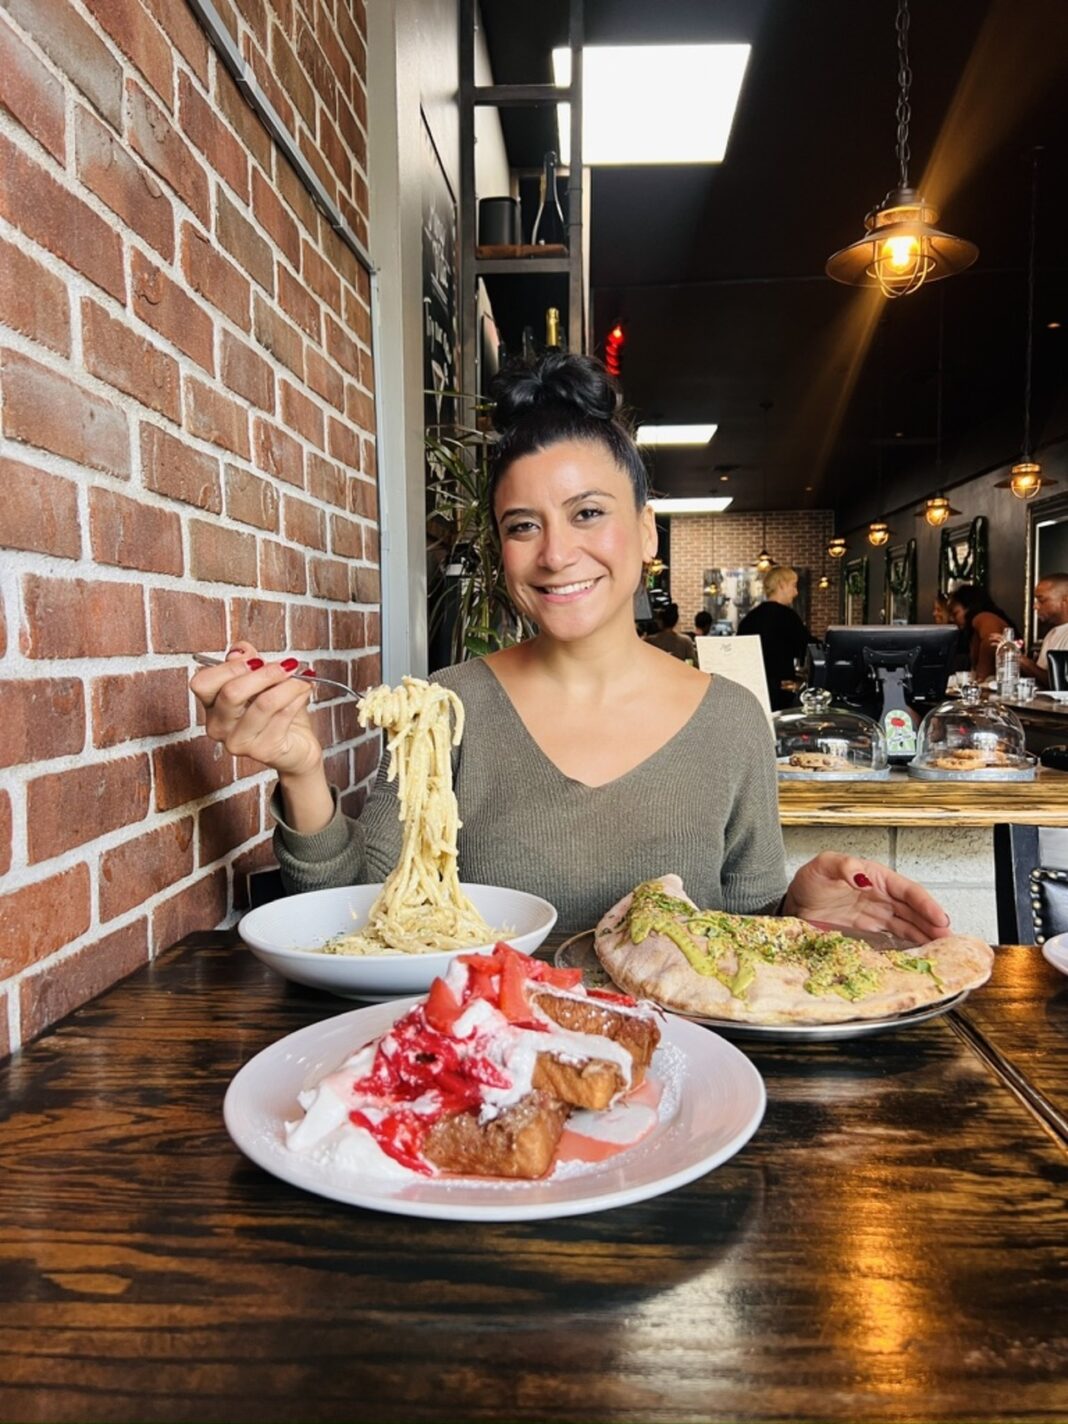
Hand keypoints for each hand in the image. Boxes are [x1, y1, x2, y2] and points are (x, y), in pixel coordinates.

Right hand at [191, 641, 322, 778]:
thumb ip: (249, 662)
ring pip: (263, 703)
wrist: (298, 745)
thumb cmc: (277, 712)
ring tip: (302, 679)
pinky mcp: (263, 751)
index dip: (229, 667)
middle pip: (231, 692)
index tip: (256, 659)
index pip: (202, 683)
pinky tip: (304, 692)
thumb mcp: (262, 681)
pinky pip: (283, 715)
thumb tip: (241, 650)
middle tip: (288, 666)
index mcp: (212, 706)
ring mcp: (238, 742)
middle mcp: (218, 726)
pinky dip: (298, 698)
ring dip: (289, 685)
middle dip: (265, 673)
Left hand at [782, 852, 950, 944]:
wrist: (793, 905)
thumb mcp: (823, 865)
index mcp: (877, 877)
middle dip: (934, 925)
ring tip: (943, 951)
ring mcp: (876, 917)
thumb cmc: (810, 880)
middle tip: (950, 941)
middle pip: (914, 912)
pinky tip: (919, 956)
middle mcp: (881, 897)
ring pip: (908, 927)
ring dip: (926, 938)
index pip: (908, 891)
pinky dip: (908, 948)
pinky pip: (893, 941)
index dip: (926, 905)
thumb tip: (861, 875)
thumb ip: (843, 866)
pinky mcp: (868, 934)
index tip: (940, 918)